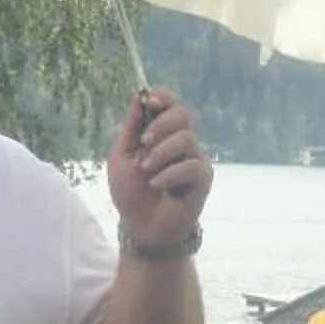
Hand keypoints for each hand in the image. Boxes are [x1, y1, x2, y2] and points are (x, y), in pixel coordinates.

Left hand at [106, 89, 213, 242]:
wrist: (141, 226)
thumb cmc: (130, 192)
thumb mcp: (121, 157)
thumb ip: (131, 129)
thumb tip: (139, 97)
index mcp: (162, 133)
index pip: (170, 104)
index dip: (163, 97)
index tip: (148, 100)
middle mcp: (182, 142)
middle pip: (182, 114)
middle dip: (161, 124)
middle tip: (144, 141)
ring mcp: (194, 158)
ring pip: (186, 139)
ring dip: (161, 153)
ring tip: (145, 170)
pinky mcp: (203, 178)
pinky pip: (192, 166)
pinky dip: (170, 174)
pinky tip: (156, 184)